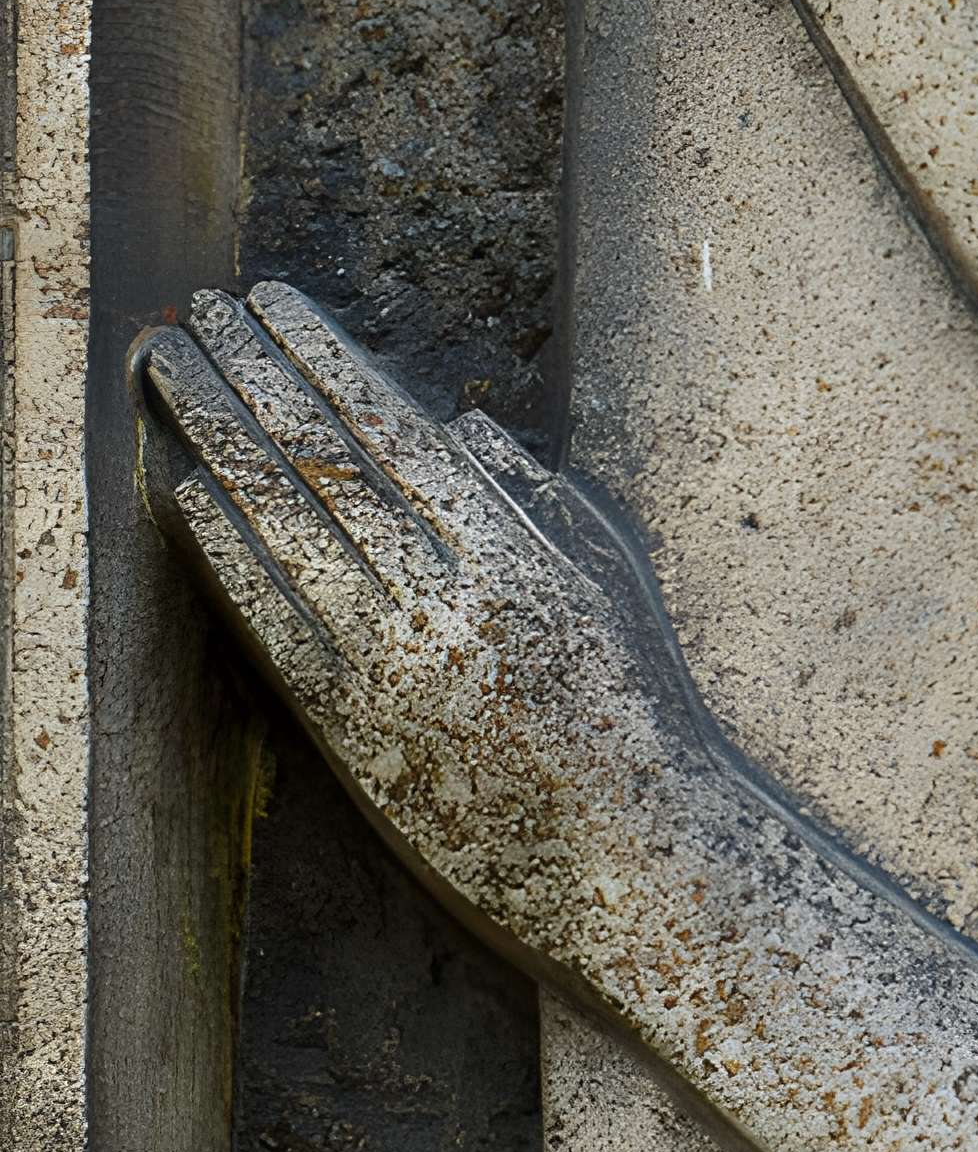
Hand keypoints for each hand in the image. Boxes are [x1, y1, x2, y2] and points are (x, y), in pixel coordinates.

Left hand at [133, 284, 701, 944]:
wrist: (630, 852)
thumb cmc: (635, 707)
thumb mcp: (613, 581)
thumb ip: (537, 496)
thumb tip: (456, 423)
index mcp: (513, 548)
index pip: (389, 424)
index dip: (319, 353)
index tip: (266, 299)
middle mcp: (442, 595)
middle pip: (319, 458)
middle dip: (247, 373)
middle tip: (189, 314)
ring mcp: (389, 662)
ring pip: (279, 526)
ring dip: (212, 439)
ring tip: (168, 374)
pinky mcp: (350, 731)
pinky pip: (271, 623)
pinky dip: (224, 555)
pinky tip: (185, 495)